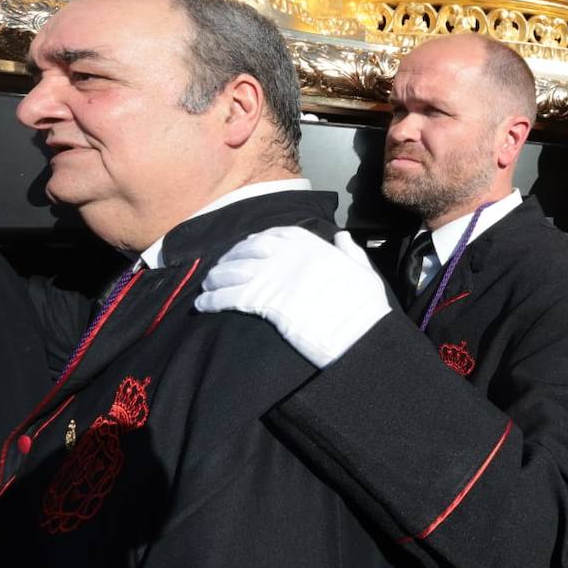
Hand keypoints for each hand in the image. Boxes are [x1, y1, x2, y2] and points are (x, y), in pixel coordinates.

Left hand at [195, 227, 390, 367]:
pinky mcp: (262, 302)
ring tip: (206, 289)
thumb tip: (342, 236)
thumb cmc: (364, 305)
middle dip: (228, 260)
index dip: (253, 243)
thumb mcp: (363, 270)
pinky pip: (228, 298)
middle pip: (245, 252)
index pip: (272, 235)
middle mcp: (287, 255)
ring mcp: (272, 277)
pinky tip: (203, 307)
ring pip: (231, 273)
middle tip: (218, 271)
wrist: (358, 332)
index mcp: (310, 244)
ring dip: (214, 280)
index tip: (244, 250)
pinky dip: (211, 301)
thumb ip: (350, 251)